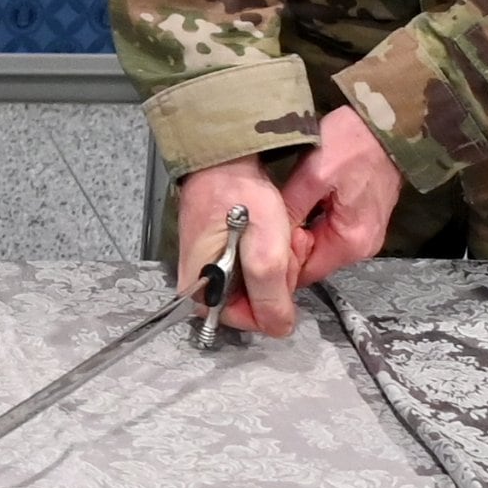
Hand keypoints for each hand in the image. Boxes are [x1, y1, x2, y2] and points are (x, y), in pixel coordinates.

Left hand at [173, 107, 399, 338]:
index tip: (254, 246)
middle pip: (312, 261)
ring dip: (296, 235)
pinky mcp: (359, 217)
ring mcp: (362, 232)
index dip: (279, 264)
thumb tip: (266, 236)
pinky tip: (292, 207)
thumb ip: (291, 208)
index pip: (306, 273)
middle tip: (258, 227)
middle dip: (285, 248)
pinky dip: (309, 224)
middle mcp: (361, 246)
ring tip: (271, 216)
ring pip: (317, 245)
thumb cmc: (354, 144)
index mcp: (351, 241)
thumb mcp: (314, 174)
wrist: (387, 123)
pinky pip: (327, 230)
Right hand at [174, 158, 292, 336]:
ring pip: (260, 284)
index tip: (282, 267)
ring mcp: (213, 268)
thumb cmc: (236, 196)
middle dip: (281, 276)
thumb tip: (278, 326)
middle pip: (257, 303)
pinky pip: (256, 266)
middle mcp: (204, 284)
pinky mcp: (223, 252)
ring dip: (280, 262)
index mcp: (203, 292)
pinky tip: (274, 232)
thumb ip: (271, 296)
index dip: (276, 297)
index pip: (252, 320)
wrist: (226, 161)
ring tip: (280, 234)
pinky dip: (273, 251)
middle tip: (284, 245)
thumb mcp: (265, 252)